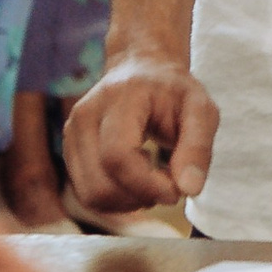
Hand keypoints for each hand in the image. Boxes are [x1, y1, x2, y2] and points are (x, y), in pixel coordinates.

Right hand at [62, 47, 217, 209]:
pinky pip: (87, 194)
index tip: (176, 192)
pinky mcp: (70, 152)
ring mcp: (71, 135)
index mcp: (119, 99)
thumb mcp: (201, 110)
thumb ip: (198, 147)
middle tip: (169, 185)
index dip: (146, 184)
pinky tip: (137, 181)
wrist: (142, 69)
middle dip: (140, 197)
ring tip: (155, 181)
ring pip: (90, 195)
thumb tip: (190, 189)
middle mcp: (86, 116)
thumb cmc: (174, 91)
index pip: (117, 155)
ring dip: (128, 202)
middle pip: (100, 183)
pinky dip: (116, 199)